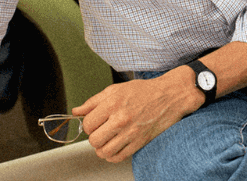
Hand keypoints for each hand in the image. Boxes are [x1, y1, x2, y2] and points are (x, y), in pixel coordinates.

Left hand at [72, 69, 202, 162]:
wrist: (169, 96)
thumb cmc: (143, 91)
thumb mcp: (114, 89)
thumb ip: (93, 102)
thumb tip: (77, 111)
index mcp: (112, 104)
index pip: (88, 124)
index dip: (87, 125)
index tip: (92, 123)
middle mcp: (121, 119)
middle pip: (94, 140)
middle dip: (94, 137)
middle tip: (99, 132)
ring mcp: (131, 132)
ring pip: (105, 151)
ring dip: (101, 148)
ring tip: (105, 141)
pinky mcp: (140, 142)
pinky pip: (119, 157)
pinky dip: (112, 156)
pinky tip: (114, 148)